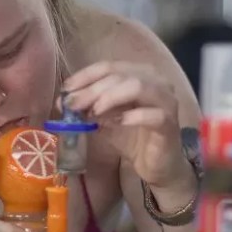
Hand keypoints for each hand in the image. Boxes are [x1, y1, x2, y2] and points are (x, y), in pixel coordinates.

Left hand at [63, 61, 189, 192]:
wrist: (156, 165)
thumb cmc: (132, 137)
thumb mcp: (104, 120)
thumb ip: (87, 108)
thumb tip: (62, 100)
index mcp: (139, 74)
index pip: (109, 66)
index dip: (85, 76)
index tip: (66, 90)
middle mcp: (156, 81)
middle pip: (120, 75)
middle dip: (92, 89)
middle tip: (72, 104)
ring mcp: (166, 101)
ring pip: (137, 87)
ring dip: (110, 97)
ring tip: (93, 111)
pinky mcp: (170, 123)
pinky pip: (152, 114)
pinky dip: (132, 116)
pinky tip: (117, 122)